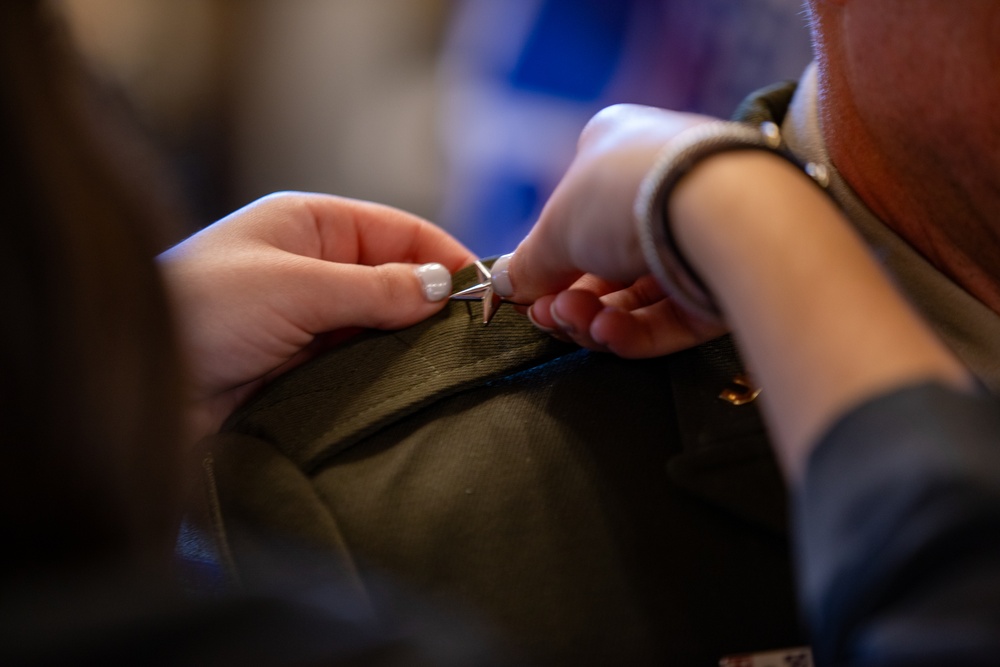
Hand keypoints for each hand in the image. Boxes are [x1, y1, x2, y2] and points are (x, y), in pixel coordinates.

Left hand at [158, 192, 475, 438]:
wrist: (135, 386)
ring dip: (413, 345)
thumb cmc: (201, 310)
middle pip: (398, 279)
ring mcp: (312, 321)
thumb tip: (442, 287)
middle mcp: (316, 268)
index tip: (490, 290)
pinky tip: (416, 390)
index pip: (398, 230)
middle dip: (437, 305)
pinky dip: (388, 375)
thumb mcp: (292, 287)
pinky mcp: (306, 370)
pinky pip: (362, 366)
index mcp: (310, 225)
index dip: (446, 255)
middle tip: (482, 338)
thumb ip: (373, 287)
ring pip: (383, 327)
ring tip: (458, 368)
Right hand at [494, 104, 724, 356]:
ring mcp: (696, 234)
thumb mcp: (555, 228)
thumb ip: (529, 263)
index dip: (548, 258)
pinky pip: (669, 313)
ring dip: (595, 316)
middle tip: (548, 316)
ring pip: (635, 294)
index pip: (576, 210)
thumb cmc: (625, 194)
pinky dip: (634, 329)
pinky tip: (609, 333)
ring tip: (578, 323)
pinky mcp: (723, 279)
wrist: (719, 209)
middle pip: (602, 260)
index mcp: (619, 148)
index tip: (527, 293)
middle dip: (569, 297)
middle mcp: (660, 186)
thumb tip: (506, 284)